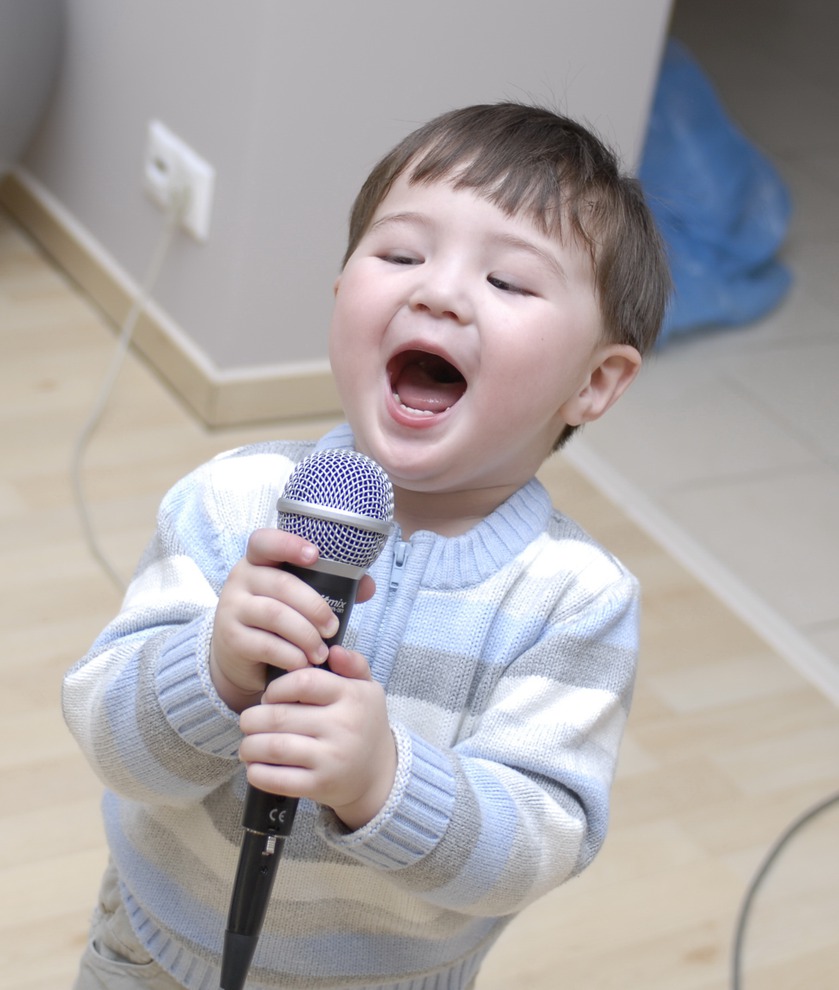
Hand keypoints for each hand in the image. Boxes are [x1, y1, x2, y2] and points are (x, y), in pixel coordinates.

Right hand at [210, 528, 372, 711]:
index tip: (315, 555)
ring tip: (321, 652)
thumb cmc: (276, 620)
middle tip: (333, 628)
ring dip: (306, 635)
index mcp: (258, 562)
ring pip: (275, 615)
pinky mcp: (230, 638)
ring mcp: (232, 608)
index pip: (264, 541)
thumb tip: (367, 585)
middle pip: (282, 584)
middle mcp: (241, 579)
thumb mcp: (298, 599)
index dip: (288, 544)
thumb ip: (332, 587)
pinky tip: (302, 663)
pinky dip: (290, 655)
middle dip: (315, 607)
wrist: (238, 656)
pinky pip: (265, 644)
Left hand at [238, 645, 396, 830]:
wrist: (379, 775)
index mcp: (352, 697)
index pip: (303, 682)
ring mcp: (332, 758)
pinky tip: (255, 766)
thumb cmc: (364, 725)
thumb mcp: (368, 689)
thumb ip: (353, 664)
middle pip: (280, 716)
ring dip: (250, 746)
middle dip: (253, 718)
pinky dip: (258, 773)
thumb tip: (334, 651)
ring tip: (248, 744)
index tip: (269, 696)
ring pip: (274, 748)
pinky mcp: (321, 785)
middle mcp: (343, 726)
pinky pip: (279, 779)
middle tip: (249, 721)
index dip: (277, 687)